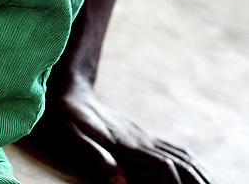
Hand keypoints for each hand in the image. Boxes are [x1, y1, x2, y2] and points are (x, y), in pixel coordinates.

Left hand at [23, 78, 212, 183]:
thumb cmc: (65, 113)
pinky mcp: (141, 136)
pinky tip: (194, 172)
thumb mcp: (71, 135)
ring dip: (198, 175)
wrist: (69, 88)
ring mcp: (143, 137)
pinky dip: (190, 163)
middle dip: (196, 183)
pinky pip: (174, 150)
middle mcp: (141, 141)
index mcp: (126, 145)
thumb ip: (94, 156)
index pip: (164, 168)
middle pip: (181, 165)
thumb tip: (120, 183)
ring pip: (182, 157)